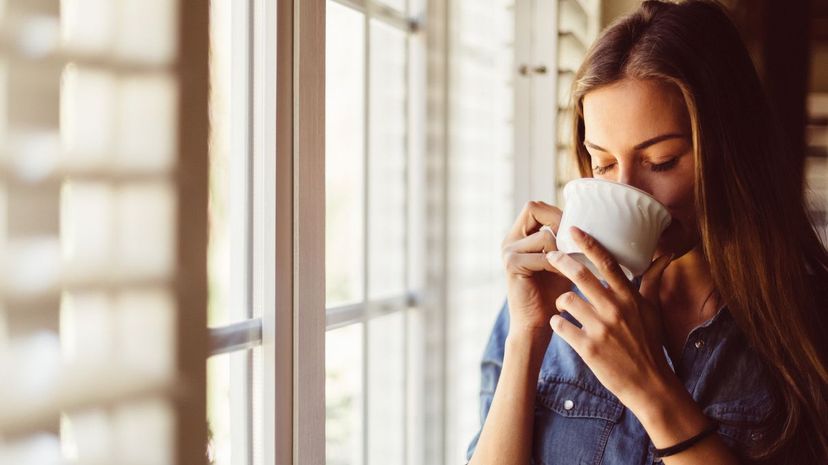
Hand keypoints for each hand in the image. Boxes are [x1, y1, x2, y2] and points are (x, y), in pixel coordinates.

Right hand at [501, 201, 572, 335]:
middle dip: (557, 222)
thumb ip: (566, 240)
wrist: (537, 322)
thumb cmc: (553, 292)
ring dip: (563, 250)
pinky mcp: (512, 264)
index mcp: (518, 236)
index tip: (571, 230)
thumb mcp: (562, 259)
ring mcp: (508, 251)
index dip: (555, 212)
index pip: (535, 207)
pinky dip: (559, 266)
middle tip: (572, 242)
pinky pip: (544, 255)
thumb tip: (591, 221)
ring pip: (544, 235)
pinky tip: (564, 277)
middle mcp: (510, 240)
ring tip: (570, 266)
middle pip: (533, 208)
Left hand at [544, 225, 674, 411]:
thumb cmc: (649, 343)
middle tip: (550, 256)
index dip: (588, 243)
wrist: (649, 383)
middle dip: (560, 261)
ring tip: (564, 306)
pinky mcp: (587, 348)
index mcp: (629, 297)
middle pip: (580, 275)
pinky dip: (557, 323)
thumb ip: (652, 281)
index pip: (607, 263)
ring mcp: (601, 329)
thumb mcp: (652, 310)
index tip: (573, 229)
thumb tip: (666, 255)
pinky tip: (561, 325)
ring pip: (565, 300)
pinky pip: (560, 325)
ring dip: (560, 301)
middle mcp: (615, 309)